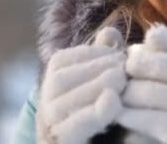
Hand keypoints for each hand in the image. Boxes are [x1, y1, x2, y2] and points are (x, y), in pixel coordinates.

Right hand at [37, 27, 126, 143]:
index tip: (118, 51)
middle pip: (60, 82)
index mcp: (50, 86)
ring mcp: (48, 129)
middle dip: (94, 69)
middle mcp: (43, 107)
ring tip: (122, 79)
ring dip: (94, 87)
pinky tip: (114, 100)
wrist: (103, 142)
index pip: (61, 62)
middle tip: (124, 66)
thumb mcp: (108, 81)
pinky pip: (71, 130)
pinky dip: (93, 113)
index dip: (91, 53)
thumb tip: (110, 33)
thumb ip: (107, 57)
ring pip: (61, 105)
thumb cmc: (108, 110)